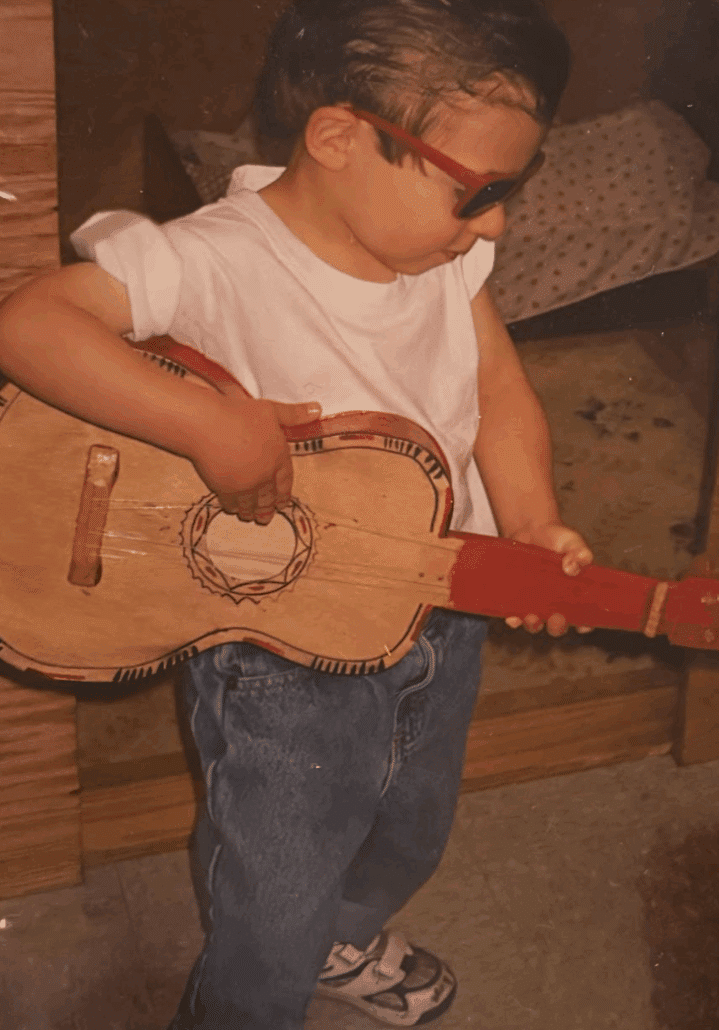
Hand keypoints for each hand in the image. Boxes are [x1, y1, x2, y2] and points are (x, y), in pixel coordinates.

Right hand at [189, 392, 320, 523]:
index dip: (284, 494)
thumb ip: (294, 414)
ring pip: (251, 504)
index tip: (283, 502)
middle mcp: (265, 474)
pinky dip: (233, 507)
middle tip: (266, 517)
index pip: (285, 481)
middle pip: (269, 497)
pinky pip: (231, 503)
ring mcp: (246, 484)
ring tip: (250, 517)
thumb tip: (317, 409)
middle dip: (268, 508)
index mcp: (279, 457)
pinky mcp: (225, 489)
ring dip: (251, 512)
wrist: (210, 426)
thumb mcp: (271, 410)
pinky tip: (232, 507)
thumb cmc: (239, 414)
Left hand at [504, 523, 593, 636]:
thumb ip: (579, 553)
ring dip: (534, 625)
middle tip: (556, 619)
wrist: (530, 529)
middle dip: (557, 627)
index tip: (582, 626)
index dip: (585, 625)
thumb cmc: (557, 537)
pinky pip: (514, 614)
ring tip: (532, 618)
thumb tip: (573, 568)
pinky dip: (513, 619)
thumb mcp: (572, 542)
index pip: (584, 616)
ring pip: (535, 623)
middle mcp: (556, 602)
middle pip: (558, 625)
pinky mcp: (517, 597)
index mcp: (575, 593)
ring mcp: (536, 601)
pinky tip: (512, 617)